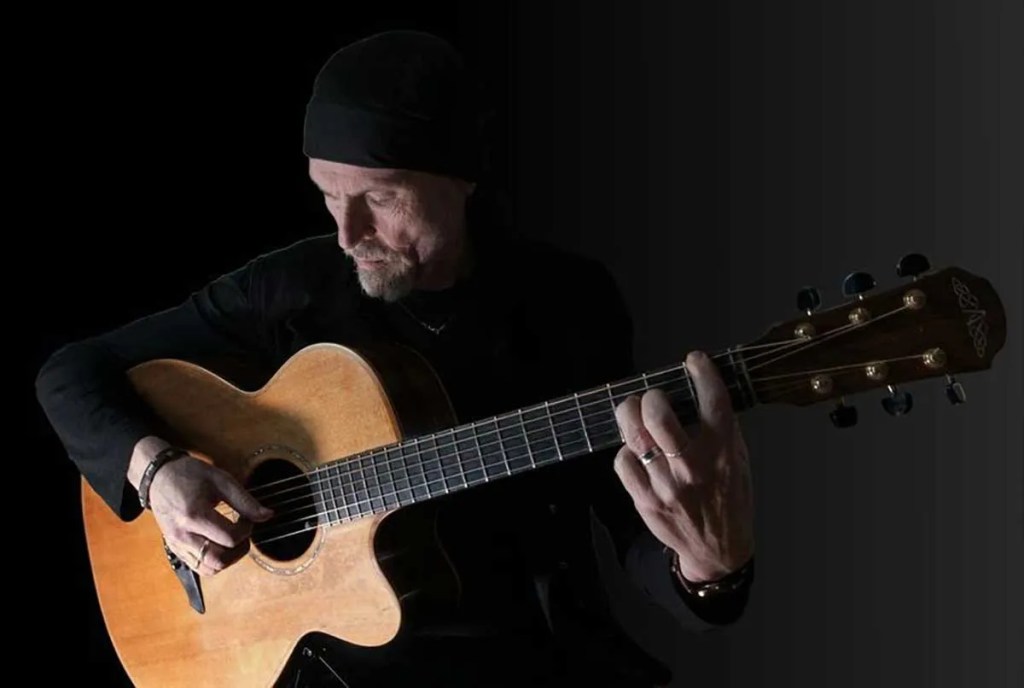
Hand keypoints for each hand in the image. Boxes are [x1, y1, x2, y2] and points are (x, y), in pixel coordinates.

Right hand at [147, 454, 273, 576]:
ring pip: (208, 569)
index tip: (247, 517)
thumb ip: (245, 500)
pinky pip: (198, 567)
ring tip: (233, 540)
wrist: (159, 477)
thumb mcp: (221, 480)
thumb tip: (267, 516)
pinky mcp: (175, 549)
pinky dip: (214, 561)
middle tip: (242, 533)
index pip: (229, 538)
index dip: (246, 530)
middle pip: (218, 560)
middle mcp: (182, 535)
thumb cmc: (190, 475)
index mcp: (194, 515)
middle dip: (239, 550)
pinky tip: (220, 544)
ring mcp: (177, 545)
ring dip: (228, 559)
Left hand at [613, 350, 754, 582]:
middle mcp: (694, 466)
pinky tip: (636, 451)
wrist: (718, 548)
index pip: (713, 401)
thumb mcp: (738, 459)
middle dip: (651, 398)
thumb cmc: (729, 497)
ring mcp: (667, 485)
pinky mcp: (646, 500)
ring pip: (635, 438)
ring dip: (630, 416)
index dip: (702, 372)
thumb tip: (699, 389)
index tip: (695, 361)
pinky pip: (623, 462)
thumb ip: (721, 427)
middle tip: (653, 398)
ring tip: (633, 411)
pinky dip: (626, 451)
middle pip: (658, 417)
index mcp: (723, 451)